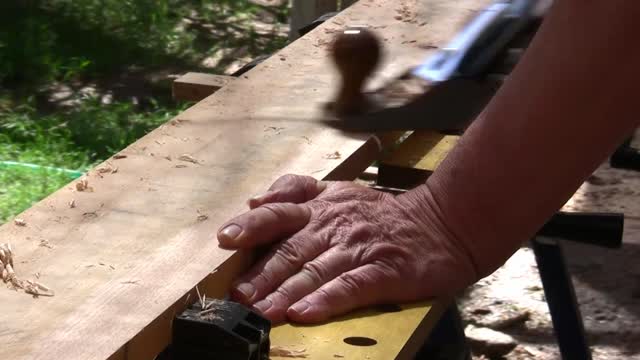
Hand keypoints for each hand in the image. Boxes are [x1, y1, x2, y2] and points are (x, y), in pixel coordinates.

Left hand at [217, 174, 477, 323]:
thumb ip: (298, 193)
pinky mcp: (384, 271)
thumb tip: (257, 201)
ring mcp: (361, 248)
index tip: (225, 239)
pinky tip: (304, 314)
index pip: (281, 210)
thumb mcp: (340, 192)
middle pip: (294, 247)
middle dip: (263, 272)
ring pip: (317, 270)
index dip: (253, 224)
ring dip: (286, 291)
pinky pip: (351, 287)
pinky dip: (326, 301)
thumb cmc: (382, 215)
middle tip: (238, 293)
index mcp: (324, 204)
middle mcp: (337, 223)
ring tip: (261, 310)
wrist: (441, 223)